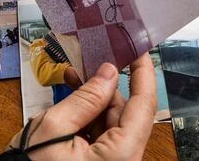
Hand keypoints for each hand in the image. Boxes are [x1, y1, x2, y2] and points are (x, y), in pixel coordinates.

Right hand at [5, 56, 155, 159]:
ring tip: (72, 76)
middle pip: (125, 114)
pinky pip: (100, 136)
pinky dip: (86, 116)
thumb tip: (109, 72)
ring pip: (111, 123)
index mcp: (121, 156)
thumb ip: (85, 98)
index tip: (138, 49)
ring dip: (93, 99)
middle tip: (94, 57)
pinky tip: (70, 96)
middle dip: (108, 85)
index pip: (144, 106)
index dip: (143, 74)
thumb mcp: (54, 127)